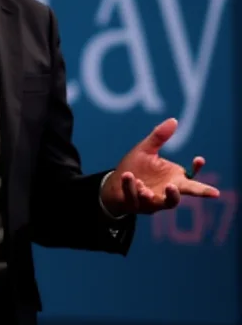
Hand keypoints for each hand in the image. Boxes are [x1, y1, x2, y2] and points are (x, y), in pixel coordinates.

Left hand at [100, 117, 219, 215]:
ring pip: (161, 203)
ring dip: (155, 195)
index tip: (199, 158)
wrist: (114, 184)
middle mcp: (165, 193)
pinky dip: (131, 187)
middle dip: (198, 193)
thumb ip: (159, 137)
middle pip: (183, 196)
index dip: (197, 170)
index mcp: (173, 179)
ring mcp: (152, 201)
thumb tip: (174, 120)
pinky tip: (128, 176)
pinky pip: (134, 197)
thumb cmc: (136, 167)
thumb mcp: (146, 149)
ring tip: (145, 188)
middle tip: (211, 192)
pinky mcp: (135, 205)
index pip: (191, 179)